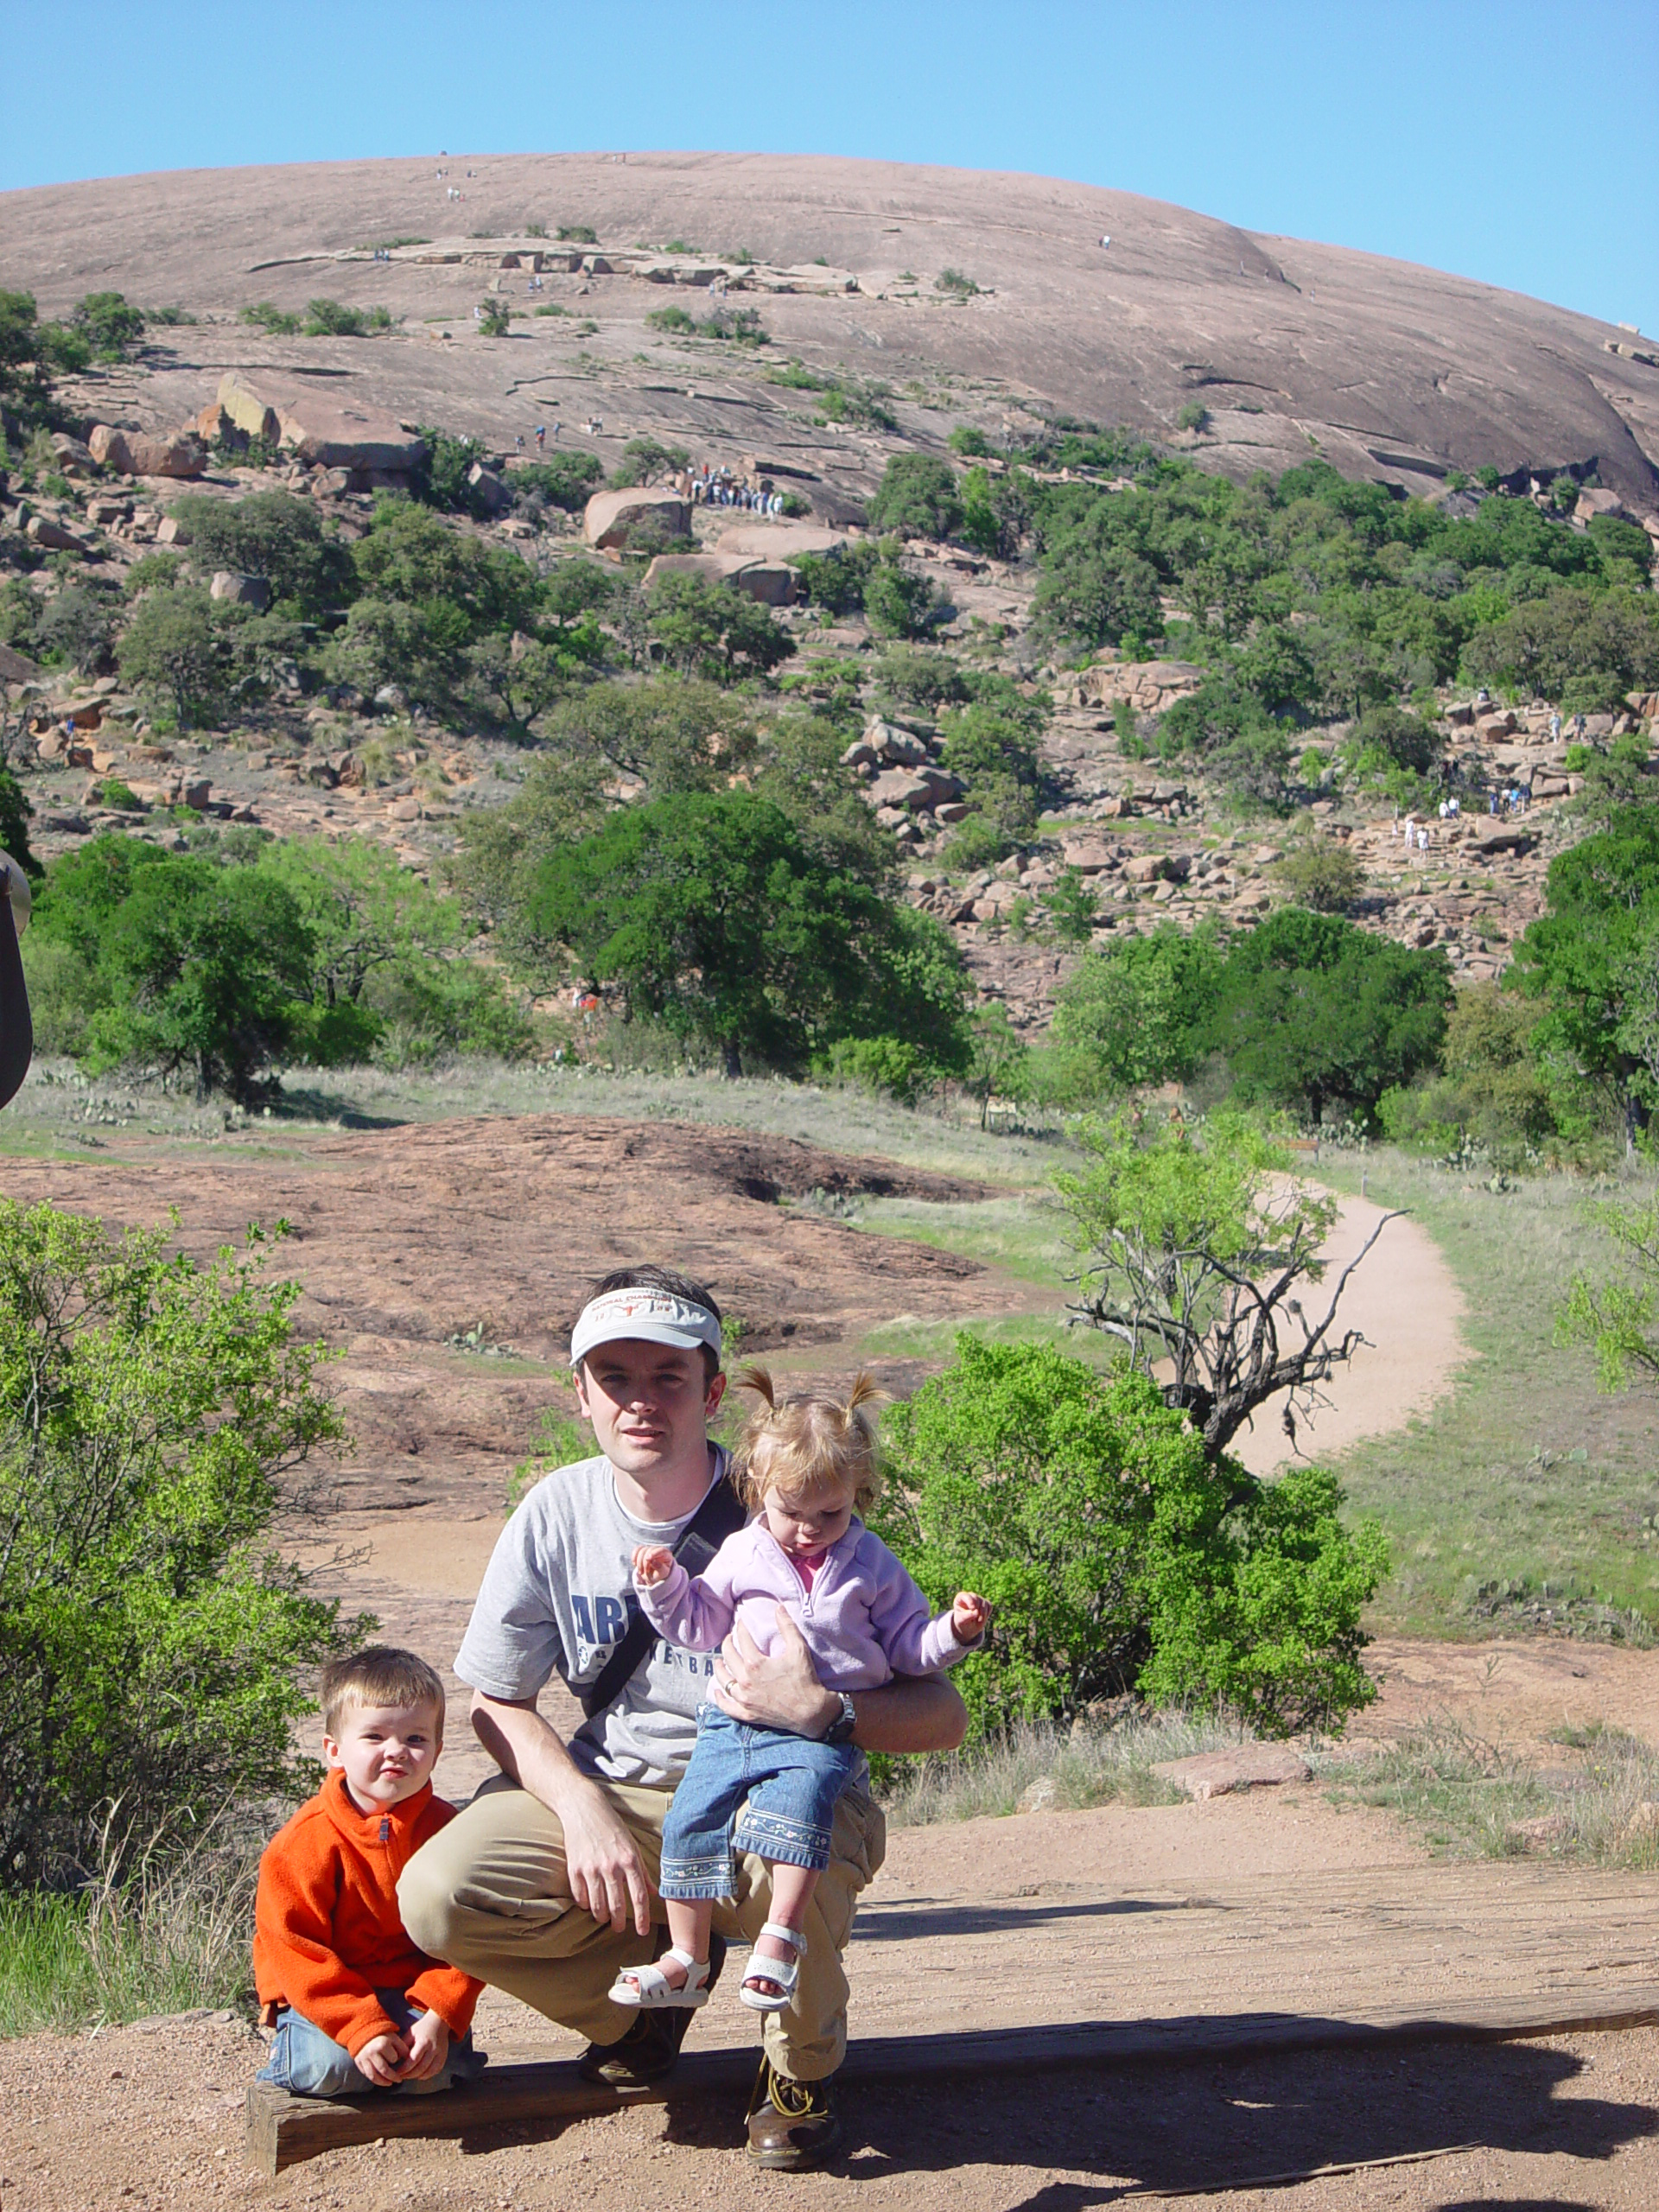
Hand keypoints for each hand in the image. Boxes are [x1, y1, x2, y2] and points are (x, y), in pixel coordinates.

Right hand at [354, 2029, 410, 2087]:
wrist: (365, 2031)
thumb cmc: (382, 2035)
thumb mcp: (394, 2037)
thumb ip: (402, 2047)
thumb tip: (408, 2059)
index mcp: (382, 2044)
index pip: (393, 2058)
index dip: (396, 2059)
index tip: (398, 2059)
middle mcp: (372, 2052)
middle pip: (384, 2070)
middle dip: (393, 2077)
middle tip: (399, 2080)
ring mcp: (364, 2058)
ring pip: (374, 2076)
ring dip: (383, 2082)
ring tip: (390, 2083)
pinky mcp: (358, 2062)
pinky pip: (366, 2075)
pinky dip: (374, 2080)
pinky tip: (380, 2080)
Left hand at [399, 2008, 450, 2082]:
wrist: (439, 2022)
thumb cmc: (422, 2028)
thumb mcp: (411, 2033)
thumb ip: (403, 2046)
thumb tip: (395, 2059)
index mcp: (424, 2042)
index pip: (414, 2060)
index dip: (405, 2069)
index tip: (398, 2072)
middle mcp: (433, 2049)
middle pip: (421, 2068)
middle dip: (410, 2075)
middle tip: (402, 2076)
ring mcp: (440, 2054)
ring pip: (429, 2071)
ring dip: (418, 2076)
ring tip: (410, 2076)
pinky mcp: (444, 2057)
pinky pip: (436, 2070)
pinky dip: (428, 2075)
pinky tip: (420, 2075)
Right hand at [559, 1775, 653, 1936]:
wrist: (583, 1808)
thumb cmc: (612, 1827)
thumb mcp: (632, 1845)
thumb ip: (643, 1870)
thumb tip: (654, 1893)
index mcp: (629, 1859)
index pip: (639, 1896)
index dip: (642, 1917)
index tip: (643, 1931)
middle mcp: (611, 1866)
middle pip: (617, 1906)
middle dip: (619, 1923)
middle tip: (620, 1928)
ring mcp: (591, 1868)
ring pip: (597, 1907)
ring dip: (602, 1917)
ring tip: (605, 1918)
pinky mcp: (574, 1868)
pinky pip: (580, 1897)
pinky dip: (585, 1905)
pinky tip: (589, 1903)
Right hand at [632, 1543, 672, 1586]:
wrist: (653, 1576)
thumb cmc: (660, 1574)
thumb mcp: (662, 1573)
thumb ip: (659, 1567)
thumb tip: (653, 1561)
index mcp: (666, 1554)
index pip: (660, 1550)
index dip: (653, 1553)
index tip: (647, 1559)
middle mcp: (658, 1549)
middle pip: (649, 1550)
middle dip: (645, 1562)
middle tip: (644, 1572)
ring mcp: (650, 1549)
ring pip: (642, 1550)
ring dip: (639, 1562)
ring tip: (640, 1572)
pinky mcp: (642, 1550)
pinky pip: (636, 1550)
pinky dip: (634, 1556)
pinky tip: (634, 1564)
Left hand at [713, 1609, 836, 1736]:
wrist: (811, 1712)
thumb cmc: (805, 1679)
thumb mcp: (798, 1649)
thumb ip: (787, 1627)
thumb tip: (779, 1608)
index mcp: (755, 1663)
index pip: (742, 1640)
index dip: (741, 1628)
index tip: (741, 1622)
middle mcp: (745, 1681)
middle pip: (729, 1657)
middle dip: (727, 1644)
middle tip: (730, 1637)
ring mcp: (745, 1699)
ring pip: (724, 1681)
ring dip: (720, 1669)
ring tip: (719, 1661)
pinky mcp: (747, 1714)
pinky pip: (727, 1706)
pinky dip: (720, 1699)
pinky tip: (717, 1691)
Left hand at [952, 1591, 991, 1639]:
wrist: (968, 1627)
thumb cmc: (962, 1622)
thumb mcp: (961, 1620)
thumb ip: (967, 1616)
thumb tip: (976, 1612)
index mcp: (961, 1598)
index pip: (966, 1596)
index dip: (970, 1601)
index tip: (973, 1608)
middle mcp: (970, 1596)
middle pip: (976, 1597)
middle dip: (977, 1608)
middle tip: (977, 1618)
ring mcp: (978, 1599)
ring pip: (984, 1602)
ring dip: (983, 1613)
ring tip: (979, 1621)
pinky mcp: (985, 1603)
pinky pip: (989, 1606)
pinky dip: (987, 1613)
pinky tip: (982, 1618)